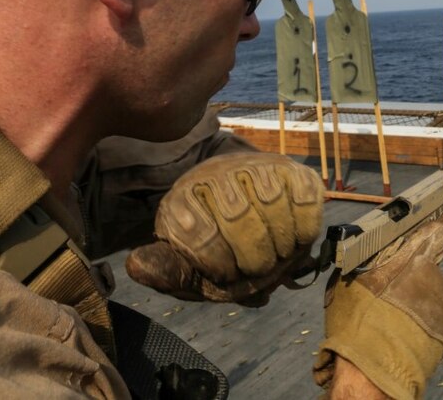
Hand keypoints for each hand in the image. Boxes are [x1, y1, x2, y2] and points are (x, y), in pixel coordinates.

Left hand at [125, 152, 322, 305]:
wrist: (245, 205)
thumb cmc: (216, 243)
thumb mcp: (187, 262)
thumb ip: (168, 270)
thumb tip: (137, 264)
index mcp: (183, 198)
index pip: (200, 234)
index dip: (218, 265)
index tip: (226, 275)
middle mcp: (217, 173)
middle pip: (240, 220)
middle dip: (253, 258)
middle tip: (257, 270)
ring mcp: (257, 167)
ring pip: (274, 208)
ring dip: (281, 246)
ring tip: (276, 256)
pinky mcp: (292, 171)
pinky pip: (305, 200)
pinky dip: (305, 228)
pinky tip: (296, 239)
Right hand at [314, 217, 442, 399]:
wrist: (372, 368)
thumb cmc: (357, 319)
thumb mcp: (349, 279)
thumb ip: (363, 258)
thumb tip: (359, 248)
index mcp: (411, 257)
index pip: (433, 232)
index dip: (435, 228)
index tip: (442, 220)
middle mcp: (432, 275)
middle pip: (425, 268)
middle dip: (411, 276)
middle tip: (388, 293)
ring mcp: (442, 302)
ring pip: (429, 294)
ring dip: (416, 300)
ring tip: (392, 317)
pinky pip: (433, 318)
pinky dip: (422, 323)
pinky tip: (403, 333)